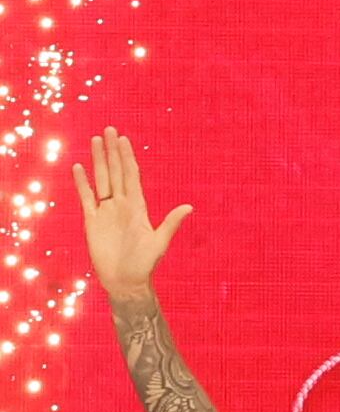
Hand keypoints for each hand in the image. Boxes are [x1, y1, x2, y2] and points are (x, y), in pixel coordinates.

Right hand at [74, 127, 190, 300]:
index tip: (124, 140)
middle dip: (112, 152)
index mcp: (138, 207)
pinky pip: (86, 197)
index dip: (128, 158)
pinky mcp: (92, 220)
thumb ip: (171, 223)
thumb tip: (190, 207)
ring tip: (95, 140)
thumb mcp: (160, 242)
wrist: (126, 281)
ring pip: (101, 180)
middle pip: (115, 172)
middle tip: (109, 130)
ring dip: (98, 160)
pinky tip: (79, 167)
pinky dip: (82, 183)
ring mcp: (106, 211)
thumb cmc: (145, 264)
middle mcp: (121, 205)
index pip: (132, 176)